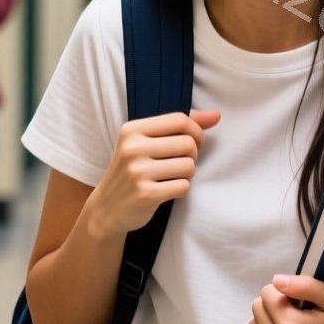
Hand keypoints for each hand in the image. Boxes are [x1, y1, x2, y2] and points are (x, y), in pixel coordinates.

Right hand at [85, 109, 220, 238]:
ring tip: (172, 176)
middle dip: (192, 155)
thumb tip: (216, 115)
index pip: (180, 120)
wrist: (107, 207)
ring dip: (188, 174)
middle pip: (188, 143)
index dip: (196, 131)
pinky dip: (181, 189)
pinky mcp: (145, 194)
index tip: (193, 142)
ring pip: (189, 166)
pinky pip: (183, 186)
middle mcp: (132, 148)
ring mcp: (137, 172)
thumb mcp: (146, 142)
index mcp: (132, 129)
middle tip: (180, 163)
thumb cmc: (133, 170)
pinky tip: (167, 190)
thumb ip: (180, 126)